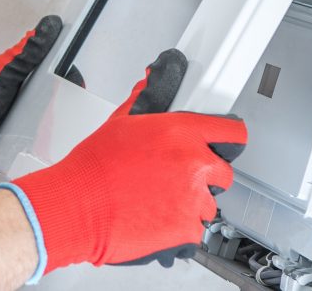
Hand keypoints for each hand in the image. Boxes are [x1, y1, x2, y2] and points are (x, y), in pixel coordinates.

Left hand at [0, 16, 61, 178]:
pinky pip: (44, 141)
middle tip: (69, 101)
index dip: (67, 69)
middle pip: (57, 92)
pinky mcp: (21, 143)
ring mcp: (23, 119)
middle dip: (66, 96)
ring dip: (59, 120)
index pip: (53, 66)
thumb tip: (51, 24)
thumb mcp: (4, 73)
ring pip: (52, 117)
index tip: (76, 74)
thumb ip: (29, 52)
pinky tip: (57, 141)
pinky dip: (51, 141)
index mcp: (20, 73)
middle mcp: (24, 94)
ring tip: (65, 123)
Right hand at [3, 49, 246, 279]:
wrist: (78, 204)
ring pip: (209, 204)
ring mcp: (193, 198)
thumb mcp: (122, 121)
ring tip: (162, 202)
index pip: (233, 132)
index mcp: (182, 131)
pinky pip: (196, 231)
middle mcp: (194, 163)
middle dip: (207, 176)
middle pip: (224, 172)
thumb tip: (151, 79)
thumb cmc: (96, 165)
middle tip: (181, 178)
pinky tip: (158, 220)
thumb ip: (146, 100)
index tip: (229, 142)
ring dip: (192, 204)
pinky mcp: (185, 229)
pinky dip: (181, 229)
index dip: (232, 137)